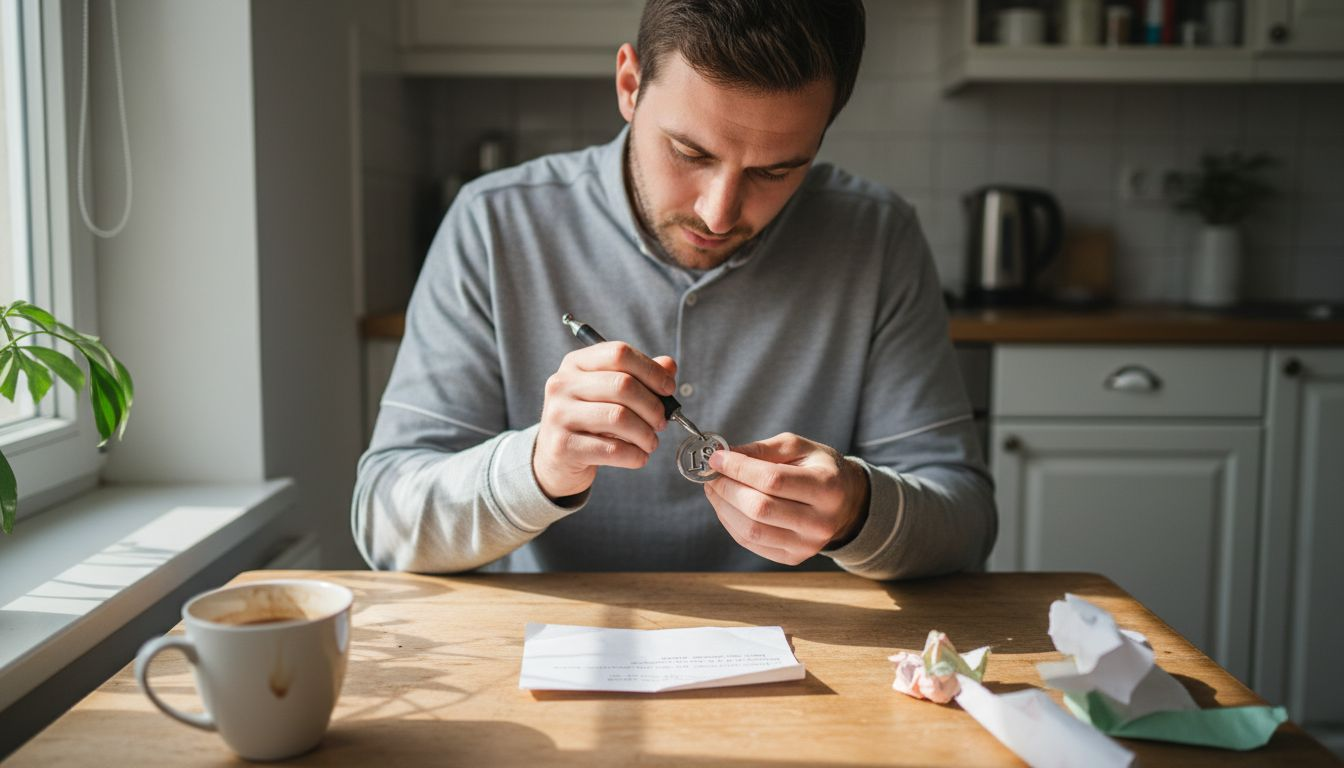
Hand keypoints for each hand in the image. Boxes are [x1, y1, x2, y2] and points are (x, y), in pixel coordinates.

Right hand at [534, 341, 677, 499]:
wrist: (557, 460)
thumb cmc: (590, 422)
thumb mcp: (611, 394)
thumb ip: (640, 377)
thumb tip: (668, 366)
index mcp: (576, 363)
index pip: (619, 353)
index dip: (651, 370)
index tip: (668, 389)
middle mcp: (562, 384)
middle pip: (623, 385)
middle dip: (652, 406)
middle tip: (661, 422)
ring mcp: (558, 415)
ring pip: (619, 417)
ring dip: (646, 434)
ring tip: (650, 442)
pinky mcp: (562, 446)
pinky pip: (611, 449)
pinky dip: (634, 455)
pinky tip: (638, 457)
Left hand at [703, 433, 869, 564]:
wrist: (846, 502)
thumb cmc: (819, 469)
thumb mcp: (798, 447)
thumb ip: (762, 449)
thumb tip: (723, 456)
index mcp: (827, 487)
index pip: (772, 480)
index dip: (738, 468)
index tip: (716, 458)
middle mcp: (820, 522)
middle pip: (759, 508)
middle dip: (726, 488)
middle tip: (712, 474)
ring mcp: (807, 545)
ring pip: (751, 530)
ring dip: (723, 507)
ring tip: (715, 489)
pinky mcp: (793, 557)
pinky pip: (751, 543)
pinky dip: (730, 523)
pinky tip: (727, 506)